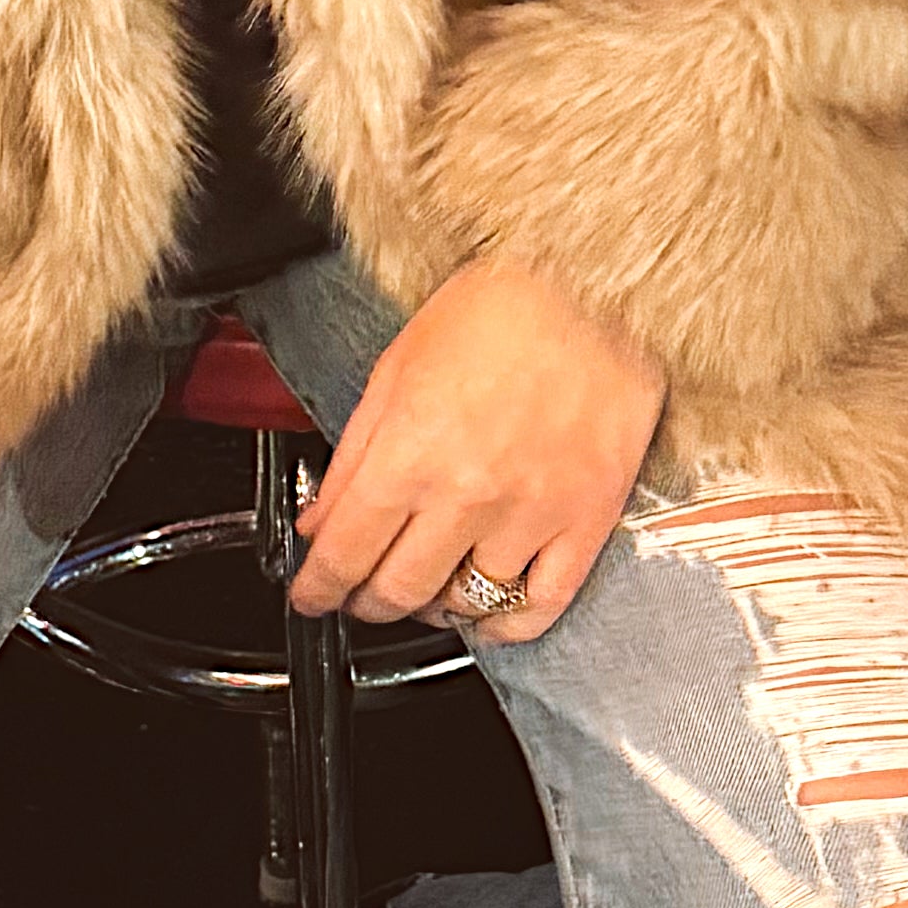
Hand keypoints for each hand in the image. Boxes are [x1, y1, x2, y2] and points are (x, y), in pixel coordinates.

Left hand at [284, 257, 664, 640]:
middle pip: (397, 592)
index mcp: (410, 452)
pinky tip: (486, 616)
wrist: (596, 281)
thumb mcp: (397, 368)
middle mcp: (467, 494)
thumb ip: (353, 455)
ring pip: (465, 604)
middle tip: (359, 596)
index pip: (344, 555)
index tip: (311, 596)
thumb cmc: (501, 307)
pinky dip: (504, 625)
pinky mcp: (586, 519)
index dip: (316, 588)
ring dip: (432, 608)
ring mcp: (531, 514)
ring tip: (424, 590)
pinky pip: (539, 605)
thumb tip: (321, 519)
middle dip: (365, 603)